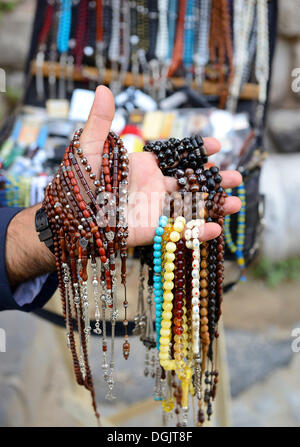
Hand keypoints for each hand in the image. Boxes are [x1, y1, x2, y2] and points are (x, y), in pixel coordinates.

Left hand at [80, 86, 241, 246]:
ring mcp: (154, 209)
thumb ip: (100, 122)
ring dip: (214, 205)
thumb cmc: (76, 182)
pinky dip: (197, 232)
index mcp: (144, 167)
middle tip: (236, 176)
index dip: (197, 151)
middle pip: (191, 183)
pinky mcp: (151, 230)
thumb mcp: (89, 149)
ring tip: (237, 201)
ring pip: (190, 207)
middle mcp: (154, 188)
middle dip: (214, 180)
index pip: (176, 157)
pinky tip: (216, 229)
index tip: (216, 145)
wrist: (67, 217)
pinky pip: (177, 232)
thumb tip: (103, 88)